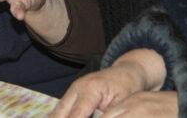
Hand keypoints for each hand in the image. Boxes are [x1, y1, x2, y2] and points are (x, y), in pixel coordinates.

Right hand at [53, 49, 168, 117]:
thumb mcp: (123, 102)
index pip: (77, 115)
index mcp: (91, 89)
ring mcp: (73, 89)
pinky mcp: (72, 93)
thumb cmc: (127, 87)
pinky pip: (61, 108)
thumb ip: (108, 115)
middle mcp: (77, 87)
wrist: (126, 72)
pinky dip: (59, 117)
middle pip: (61, 113)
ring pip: (59, 111)